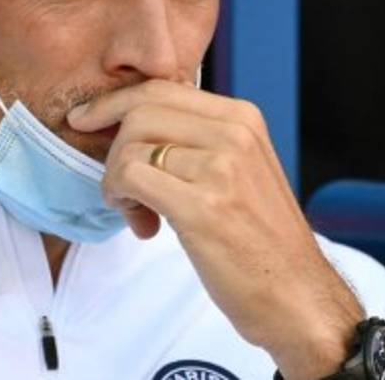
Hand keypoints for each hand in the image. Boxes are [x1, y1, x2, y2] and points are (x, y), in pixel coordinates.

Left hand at [67, 80, 364, 379]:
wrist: (297, 296)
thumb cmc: (262, 243)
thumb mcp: (242, 171)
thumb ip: (199, 143)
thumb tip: (135, 126)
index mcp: (243, 118)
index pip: (161, 88)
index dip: (114, 102)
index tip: (86, 118)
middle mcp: (234, 133)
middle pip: (140, 110)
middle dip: (112, 147)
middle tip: (119, 187)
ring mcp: (220, 168)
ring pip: (130, 146)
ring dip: (116, 182)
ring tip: (137, 213)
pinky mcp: (202, 206)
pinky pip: (131, 178)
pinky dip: (120, 199)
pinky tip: (142, 224)